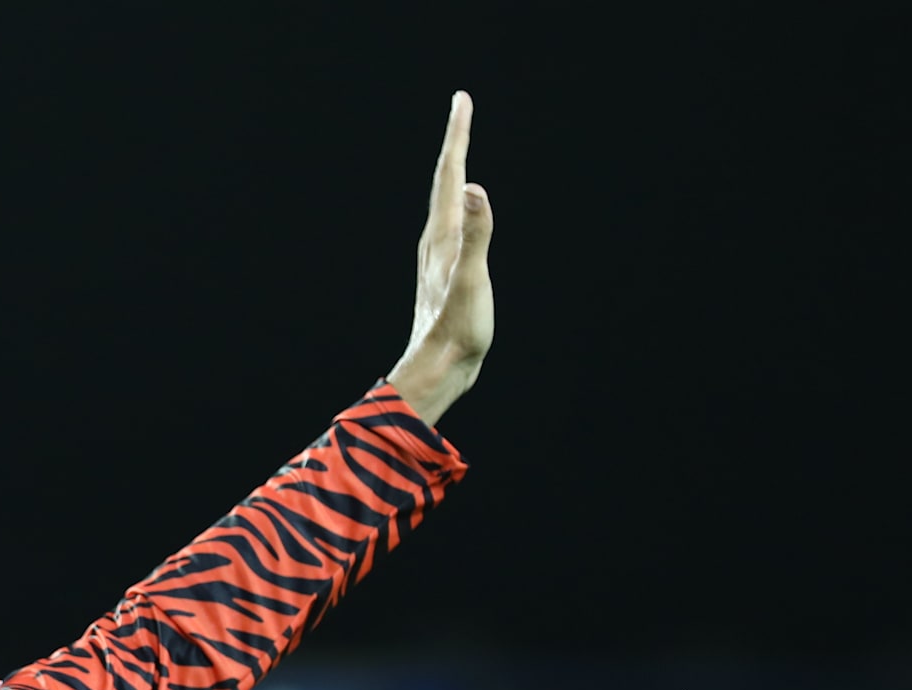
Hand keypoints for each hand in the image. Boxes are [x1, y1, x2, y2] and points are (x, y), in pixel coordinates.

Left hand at [385, 92, 495, 425]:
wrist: (439, 368)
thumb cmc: (457, 330)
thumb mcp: (472, 280)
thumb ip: (476, 234)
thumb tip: (474, 188)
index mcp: (443, 235)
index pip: (451, 172)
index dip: (458, 134)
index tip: (461, 99)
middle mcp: (435, 240)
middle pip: (444, 179)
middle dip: (456, 140)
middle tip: (462, 107)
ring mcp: (438, 256)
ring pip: (445, 200)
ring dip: (454, 168)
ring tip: (459, 147)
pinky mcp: (445, 272)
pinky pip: (451, 222)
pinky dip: (457, 201)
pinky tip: (459, 211)